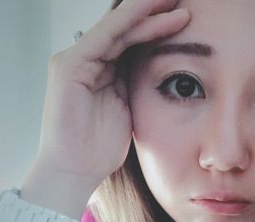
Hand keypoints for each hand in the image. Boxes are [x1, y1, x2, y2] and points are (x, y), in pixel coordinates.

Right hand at [35, 0, 190, 187]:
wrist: (76, 171)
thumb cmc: (100, 149)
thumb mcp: (126, 112)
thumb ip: (132, 88)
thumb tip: (154, 74)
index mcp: (102, 72)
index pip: (131, 41)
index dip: (157, 27)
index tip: (185, 20)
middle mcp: (87, 61)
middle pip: (125, 28)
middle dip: (154, 13)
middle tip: (183, 2)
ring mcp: (75, 61)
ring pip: (116, 27)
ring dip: (147, 12)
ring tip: (175, 2)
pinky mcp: (69, 66)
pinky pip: (105, 37)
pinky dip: (129, 22)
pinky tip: (152, 10)